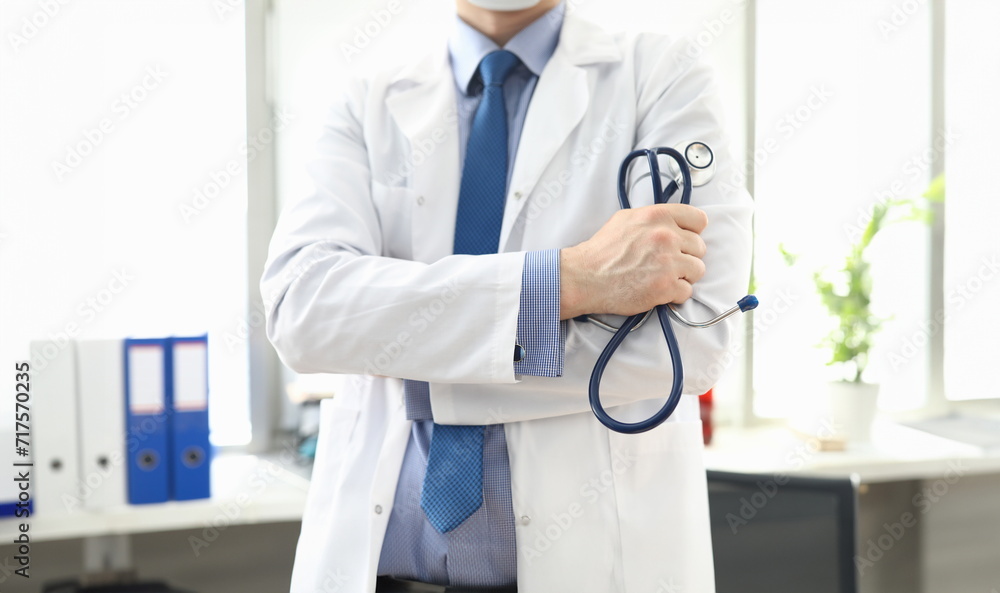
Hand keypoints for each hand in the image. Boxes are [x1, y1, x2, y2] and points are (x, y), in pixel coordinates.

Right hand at [559, 204, 707, 318]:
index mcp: (658, 216)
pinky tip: (658, 291)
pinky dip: (674, 295)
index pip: (699, 220)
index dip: (692, 232)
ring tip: (664, 278)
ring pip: (698, 270)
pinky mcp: (665, 287)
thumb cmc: (601, 251)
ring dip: (683, 276)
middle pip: (699, 247)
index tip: (684, 241)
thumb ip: (653, 219)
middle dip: (686, 257)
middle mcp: (666, 236)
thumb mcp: (626, 219)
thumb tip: (672, 223)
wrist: (585, 277)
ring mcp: (668, 262)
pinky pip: (686, 292)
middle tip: (667, 264)